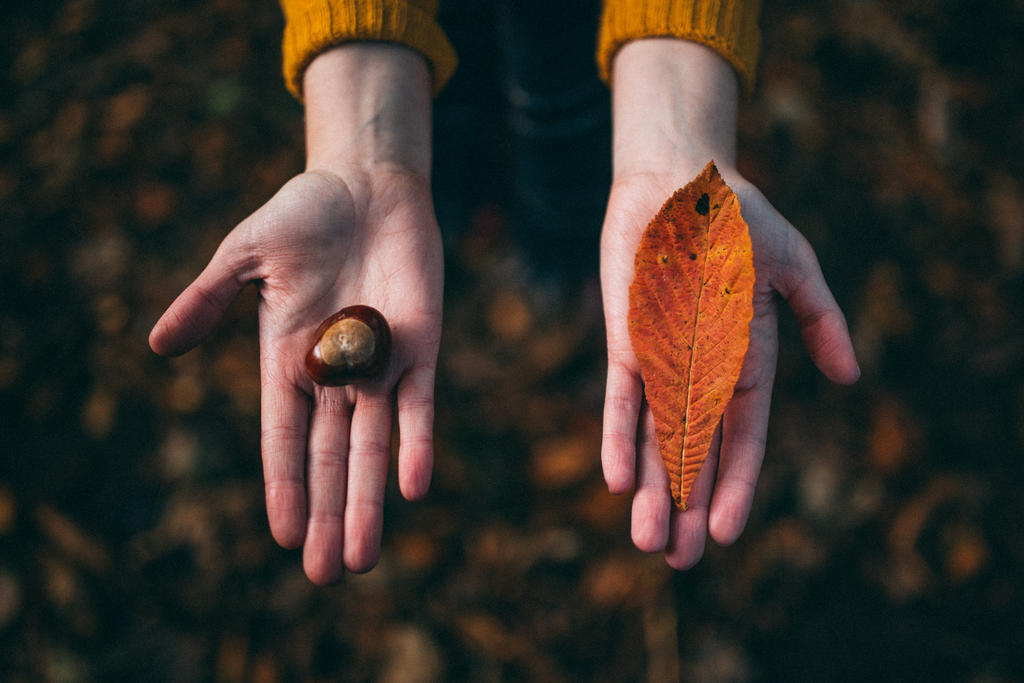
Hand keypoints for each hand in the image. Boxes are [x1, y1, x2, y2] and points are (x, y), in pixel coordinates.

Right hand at [149, 45, 441, 583]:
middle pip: (330, 458)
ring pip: (374, 447)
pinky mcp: (421, 347)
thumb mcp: (245, 256)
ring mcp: (380, 365)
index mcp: (288, 360)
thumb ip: (208, 300)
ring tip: (361, 558)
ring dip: (367, 501)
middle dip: (327, 514)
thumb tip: (157, 346)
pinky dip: (417, 444)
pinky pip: (420, 404)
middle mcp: (336, 375)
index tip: (282, 536)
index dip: (284, 486)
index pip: (284, 438)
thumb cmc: (302, 215)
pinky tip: (411, 488)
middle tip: (325, 574)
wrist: (366, 186)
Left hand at [599, 40, 859, 568]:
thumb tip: (851, 377)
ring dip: (652, 487)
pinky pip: (622, 396)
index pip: (742, 436)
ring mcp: (660, 357)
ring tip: (648, 541)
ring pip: (655, 436)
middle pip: (694, 450)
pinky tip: (617, 479)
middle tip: (680, 561)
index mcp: (746, 359)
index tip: (728, 532)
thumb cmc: (739, 218)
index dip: (736, 484)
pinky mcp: (625, 339)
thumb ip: (821, 319)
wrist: (680, 177)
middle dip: (687, 504)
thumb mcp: (794, 267)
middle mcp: (699, 369)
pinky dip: (618, 435)